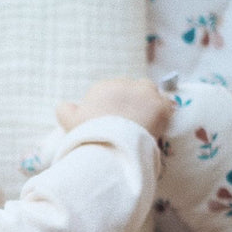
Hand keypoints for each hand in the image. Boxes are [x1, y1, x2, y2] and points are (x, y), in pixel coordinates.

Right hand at [56, 78, 172, 138]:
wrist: (109, 147)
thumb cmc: (88, 135)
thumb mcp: (68, 122)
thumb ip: (65, 110)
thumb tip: (65, 105)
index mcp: (103, 87)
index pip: (110, 91)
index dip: (111, 106)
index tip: (110, 120)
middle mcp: (124, 84)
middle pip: (130, 88)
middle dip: (130, 102)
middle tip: (128, 122)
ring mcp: (144, 93)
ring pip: (149, 92)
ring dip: (147, 103)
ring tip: (144, 121)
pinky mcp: (160, 106)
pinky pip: (167, 103)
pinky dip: (164, 111)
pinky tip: (158, 123)